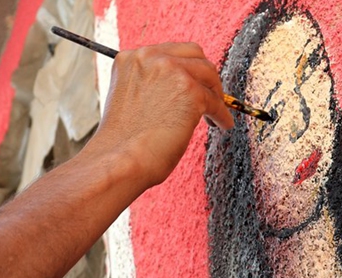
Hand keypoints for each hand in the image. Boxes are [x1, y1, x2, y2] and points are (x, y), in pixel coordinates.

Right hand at [89, 42, 233, 187]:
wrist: (120, 161)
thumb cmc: (120, 142)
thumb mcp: (127, 98)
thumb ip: (148, 84)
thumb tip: (176, 88)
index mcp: (130, 59)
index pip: (168, 52)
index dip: (184, 68)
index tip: (190, 83)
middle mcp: (150, 57)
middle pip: (194, 55)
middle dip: (203, 76)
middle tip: (208, 95)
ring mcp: (171, 71)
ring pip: (208, 75)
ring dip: (215, 95)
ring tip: (215, 114)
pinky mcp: (191, 91)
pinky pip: (216, 102)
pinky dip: (221, 114)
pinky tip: (221, 124)